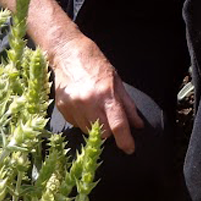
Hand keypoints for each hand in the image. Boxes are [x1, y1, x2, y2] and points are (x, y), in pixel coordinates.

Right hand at [49, 33, 143, 153]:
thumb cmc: (94, 63)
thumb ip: (128, 105)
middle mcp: (88, 102)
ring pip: (88, 130)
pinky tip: (82, 105)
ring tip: (93, 107)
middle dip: (109, 130)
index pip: (118, 126)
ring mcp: (73, 106)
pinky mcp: (62, 108)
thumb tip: (137, 125)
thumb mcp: (116, 81)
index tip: (129, 148)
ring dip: (95, 125)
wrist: (67, 52)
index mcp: (105, 94)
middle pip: (103, 133)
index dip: (126, 141)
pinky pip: (76, 124)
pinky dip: (82, 119)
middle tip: (109, 117)